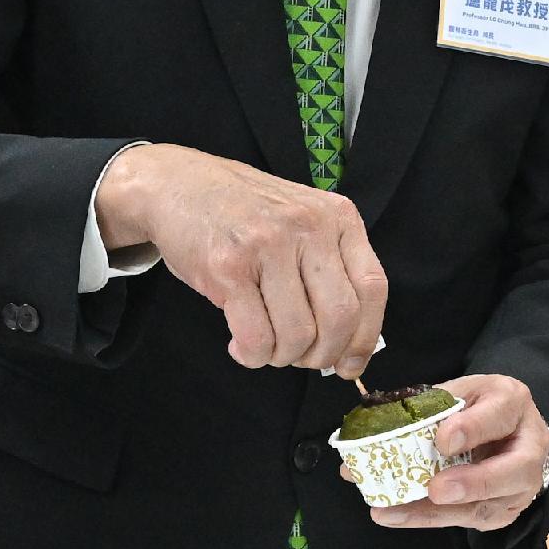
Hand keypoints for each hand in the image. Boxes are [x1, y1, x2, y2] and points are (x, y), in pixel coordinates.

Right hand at [97, 143, 386, 376]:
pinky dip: (252, 355)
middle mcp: (309, 226)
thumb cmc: (242, 213)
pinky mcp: (229, 266)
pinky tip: (240, 344)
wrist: (176, 184)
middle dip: (320, 355)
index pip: (372, 288)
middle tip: (297, 356)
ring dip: (281, 357)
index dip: (365, 338)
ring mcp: (269, 244)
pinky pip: (257, 337)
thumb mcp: (300, 221)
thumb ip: (329, 269)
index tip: (349, 364)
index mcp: (337, 216)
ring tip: (264, 345)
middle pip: (339, 318)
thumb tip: (351, 347)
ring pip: (297, 334)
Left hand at [353, 372, 548, 533]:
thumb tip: (375, 428)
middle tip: (436, 490)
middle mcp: (529, 446)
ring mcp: (522, 484)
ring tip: (394, 512)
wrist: (510, 429)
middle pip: (515, 470)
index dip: (472, 429)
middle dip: (474, 483)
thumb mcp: (459, 391)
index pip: (499, 416)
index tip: (442, 441)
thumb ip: (428, 407)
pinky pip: (471, 520)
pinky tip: (400, 516)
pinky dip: (433, 519)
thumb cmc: (478, 406)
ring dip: (439, 512)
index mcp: (513, 403)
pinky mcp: (505, 510)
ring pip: (489, 506)